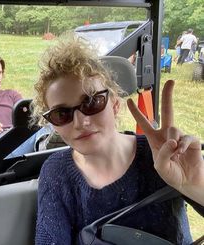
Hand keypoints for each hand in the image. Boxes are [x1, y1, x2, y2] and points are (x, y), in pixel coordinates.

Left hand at [127, 80, 203, 204]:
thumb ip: (163, 154)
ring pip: (173, 129)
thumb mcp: (160, 166)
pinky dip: (183, 146)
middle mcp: (167, 134)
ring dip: (173, 143)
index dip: (136, 112)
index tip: (129, 100)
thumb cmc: (171, 174)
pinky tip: (182, 153)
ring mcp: (179, 135)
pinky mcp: (191, 140)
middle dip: (167, 96)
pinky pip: (186, 137)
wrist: (188, 182)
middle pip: (166, 111)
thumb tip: (173, 141)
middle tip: (171, 81)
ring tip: (176, 156)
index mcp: (155, 138)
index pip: (144, 122)